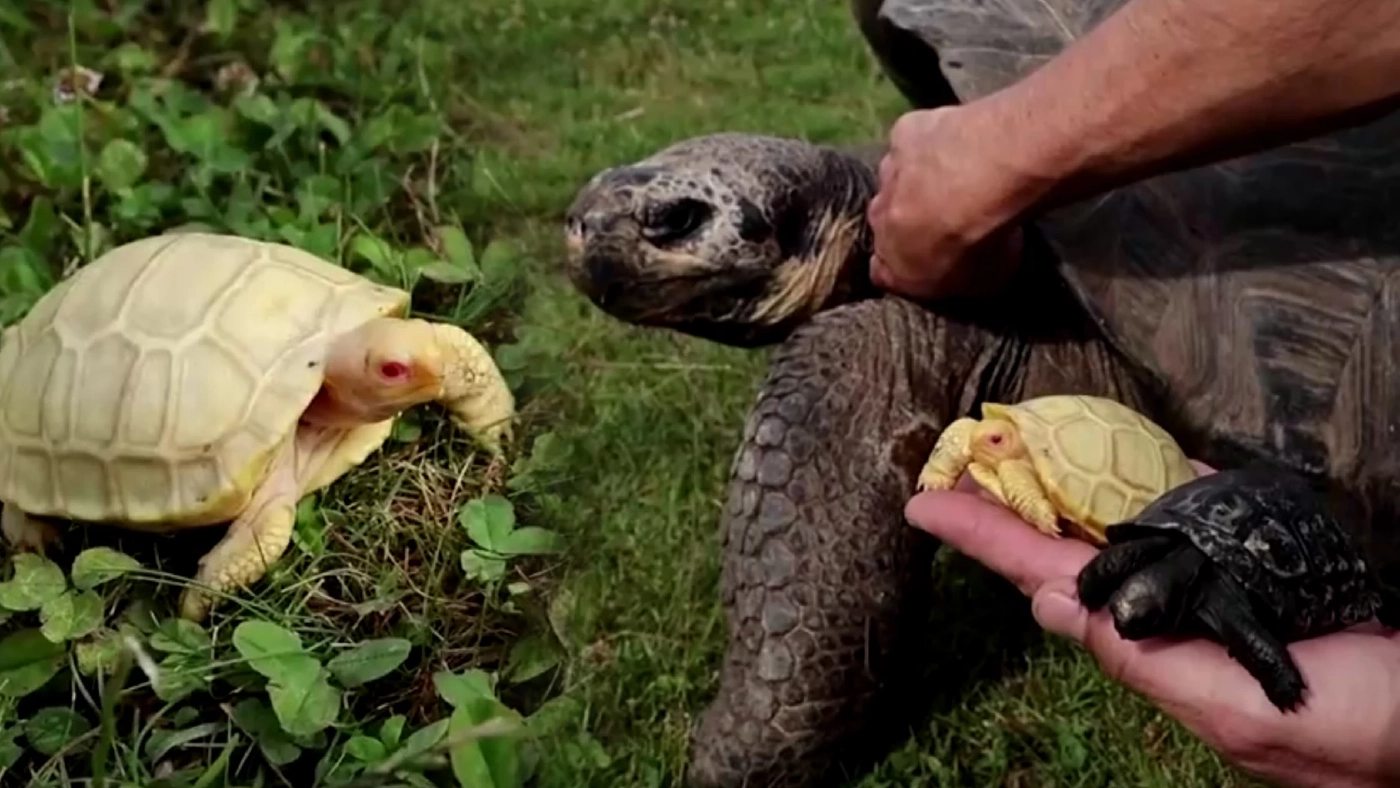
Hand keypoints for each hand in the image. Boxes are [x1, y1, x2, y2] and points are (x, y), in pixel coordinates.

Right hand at [866, 105, 1030, 300]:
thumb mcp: (982, 283)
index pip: (883, 273)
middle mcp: (878, 220)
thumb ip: (963, 279)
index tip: (934, 259)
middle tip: (951, 213)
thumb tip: (969, 272)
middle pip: (886, 222)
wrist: (978, 181)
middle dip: (911, 219)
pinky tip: (962, 142)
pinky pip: (915, 140)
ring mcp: (888, 175)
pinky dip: (933, 142)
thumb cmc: (981, 241)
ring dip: (920, 179)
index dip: (907, 266)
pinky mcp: (903, 133)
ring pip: (897, 179)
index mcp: (891, 265)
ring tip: (961, 176)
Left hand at [905, 467, 1399, 787]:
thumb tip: (1051, 606)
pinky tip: (1124, 465)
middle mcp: (1168, 611)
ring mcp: (1209, 589)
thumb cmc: (1353, 730)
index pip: (1048, 580)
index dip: (987, 541)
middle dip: (1012, 506)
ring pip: (1122, 526)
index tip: (924, 507)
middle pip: (1070, 546)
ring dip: (1070, 489)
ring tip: (1015, 451)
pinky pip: (1188, 518)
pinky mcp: (1255, 568)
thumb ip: (1145, 660)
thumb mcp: (1238, 708)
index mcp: (1151, 644)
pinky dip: (1152, 487)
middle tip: (958, 459)